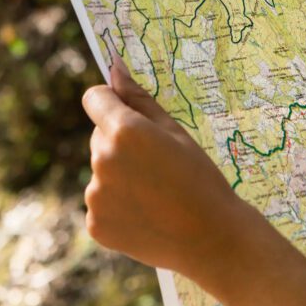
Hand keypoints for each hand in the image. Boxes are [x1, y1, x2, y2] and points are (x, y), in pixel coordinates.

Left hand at [81, 56, 241, 277]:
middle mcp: (102, 159)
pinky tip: (148, 214)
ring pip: (101, 171)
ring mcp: (95, 194)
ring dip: (120, 175)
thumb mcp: (176, 132)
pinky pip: (101, 202)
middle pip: (100, 137)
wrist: (211, 238)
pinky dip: (119, 205)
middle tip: (159, 165)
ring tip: (157, 193)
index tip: (127, 112)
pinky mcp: (95, 223)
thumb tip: (114, 68)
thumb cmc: (201, 178)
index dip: (111, 102)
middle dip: (121, 143)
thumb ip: (139, 99)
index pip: (94, 98)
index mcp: (125, 130)